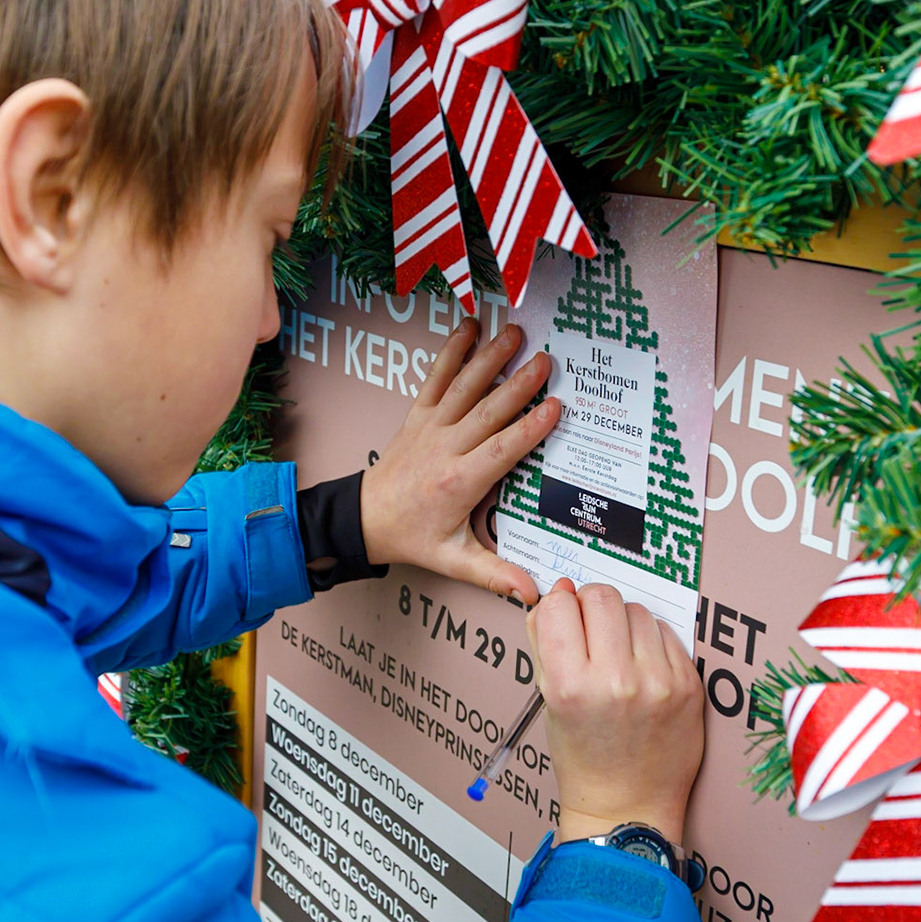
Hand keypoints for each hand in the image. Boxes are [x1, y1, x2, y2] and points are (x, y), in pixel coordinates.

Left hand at [360, 317, 559, 603]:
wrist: (364, 519)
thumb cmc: (413, 537)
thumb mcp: (453, 560)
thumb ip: (494, 574)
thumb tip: (531, 593)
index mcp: (458, 483)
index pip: (501, 450)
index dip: (529, 428)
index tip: (555, 407)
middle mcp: (445, 449)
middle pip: (488, 411)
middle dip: (518, 384)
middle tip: (546, 362)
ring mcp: (430, 427)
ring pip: (464, 388)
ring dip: (490, 359)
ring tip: (516, 334)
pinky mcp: (417, 415)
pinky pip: (435, 379)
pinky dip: (451, 352)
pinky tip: (469, 328)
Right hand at [529, 580, 703, 845]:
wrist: (628, 807)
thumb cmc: (583, 757)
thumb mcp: (549, 701)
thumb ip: (545, 643)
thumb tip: (558, 591)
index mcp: (570, 686)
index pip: (558, 607)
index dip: (558, 607)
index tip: (563, 619)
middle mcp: (616, 681)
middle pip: (601, 597)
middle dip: (590, 605)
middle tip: (590, 629)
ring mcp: (658, 682)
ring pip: (637, 610)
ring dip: (623, 623)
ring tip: (618, 654)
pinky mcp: (689, 684)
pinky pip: (666, 633)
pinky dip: (650, 642)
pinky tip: (642, 668)